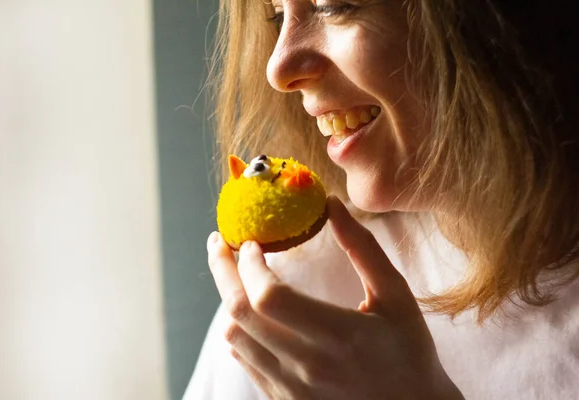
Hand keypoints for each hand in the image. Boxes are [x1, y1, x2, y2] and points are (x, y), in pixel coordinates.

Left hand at [207, 196, 462, 399]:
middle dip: (221, 270)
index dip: (250, 264)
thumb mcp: (396, 296)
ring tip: (234, 273)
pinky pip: (244, 360)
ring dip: (228, 299)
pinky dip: (239, 329)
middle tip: (218, 243)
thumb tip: (332, 205)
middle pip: (240, 314)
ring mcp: (291, 389)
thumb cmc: (409, 352)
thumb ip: (363, 249)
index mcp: (338, 336)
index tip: (251, 242)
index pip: (270, 297)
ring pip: (234, 338)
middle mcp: (307, 366)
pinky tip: (249, 311)